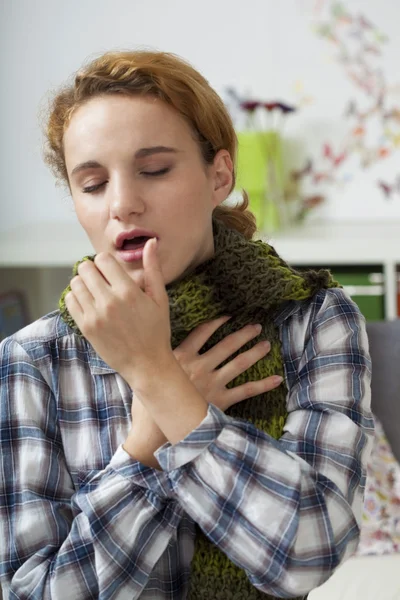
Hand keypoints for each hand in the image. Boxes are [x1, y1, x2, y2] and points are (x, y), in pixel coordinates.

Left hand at [64, 239, 172, 384]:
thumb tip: (151, 242)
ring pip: (75, 283)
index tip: (111, 270)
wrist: (147, 364)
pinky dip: (77, 297)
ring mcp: (95, 315)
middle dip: (92, 270)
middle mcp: (109, 302)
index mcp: (129, 292)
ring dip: (83, 283)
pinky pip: (70, 301)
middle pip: (85, 268)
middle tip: (101, 279)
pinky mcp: (86, 327)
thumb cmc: (157, 331)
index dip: (105, 262)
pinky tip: (89, 302)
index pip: (103, 259)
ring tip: (95, 291)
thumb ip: (153, 269)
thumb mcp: (160, 299)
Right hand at [124, 317, 282, 465]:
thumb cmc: (148, 404)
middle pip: (227, 344)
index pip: (202, 332)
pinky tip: (277, 379)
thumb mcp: (147, 374)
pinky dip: (263, 384)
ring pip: (239, 363)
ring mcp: (212, 383)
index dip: (217, 323)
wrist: (155, 430)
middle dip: (244, 334)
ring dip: (255, 352)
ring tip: (266, 345)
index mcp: (181, 356)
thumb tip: (154, 349)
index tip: (228, 317)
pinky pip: (246, 390)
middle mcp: (200, 366)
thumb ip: (158, 361)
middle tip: (256, 327)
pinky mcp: (220, 401)